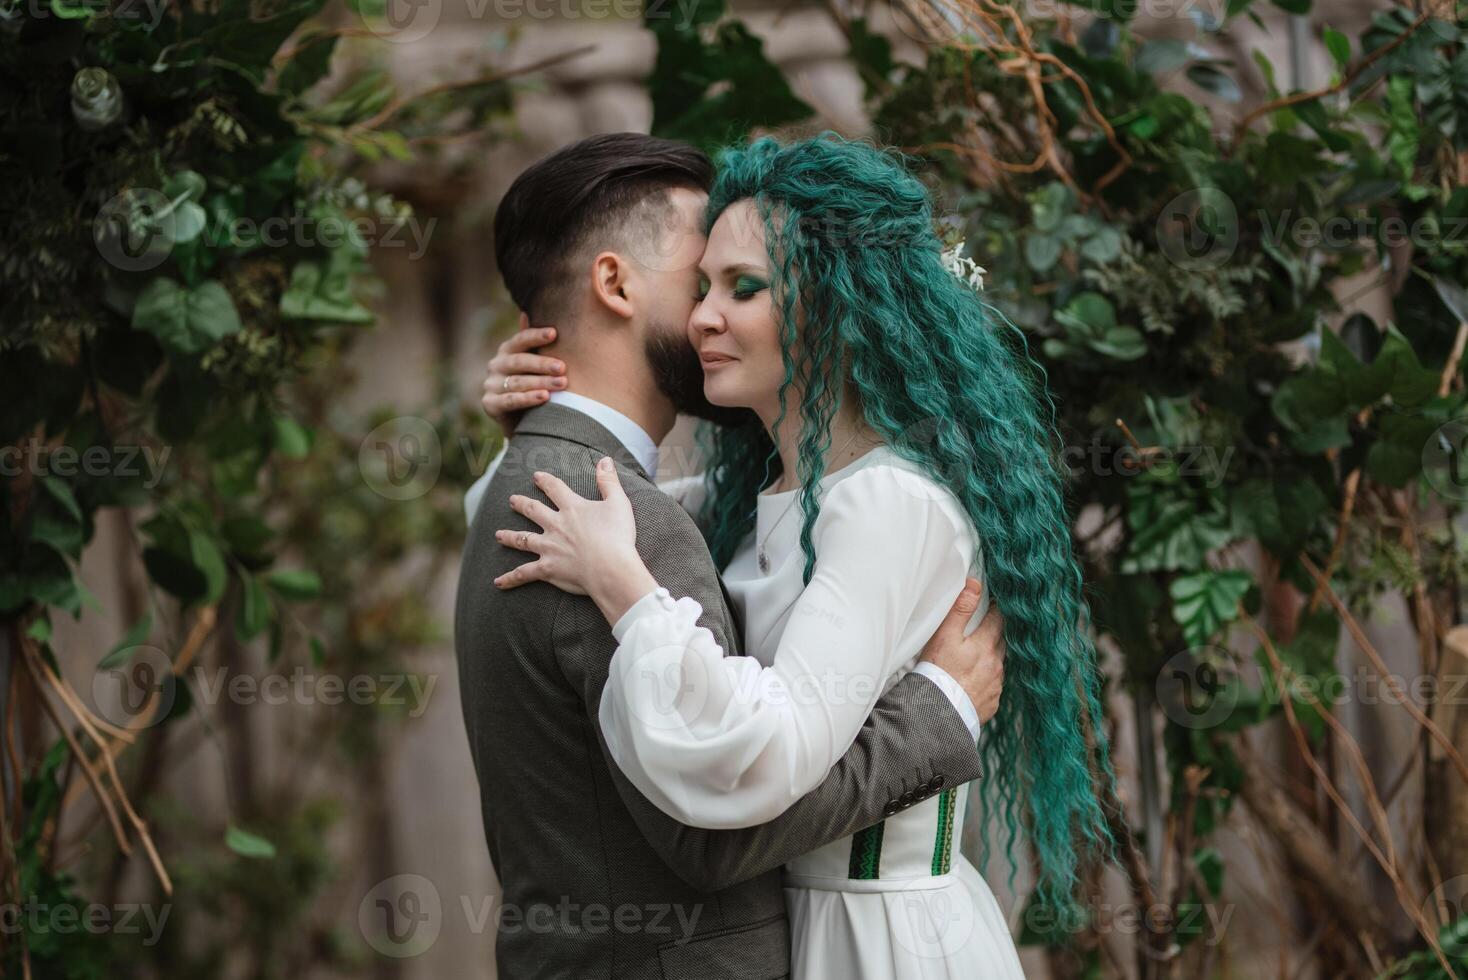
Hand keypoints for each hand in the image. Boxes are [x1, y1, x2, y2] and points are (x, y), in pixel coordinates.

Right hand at [481, 313, 565, 435]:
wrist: (521, 420)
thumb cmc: (533, 385)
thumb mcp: (535, 364)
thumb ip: (533, 342)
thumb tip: (527, 312)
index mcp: (507, 350)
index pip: (521, 339)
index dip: (536, 336)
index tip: (554, 333)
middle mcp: (496, 364)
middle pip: (520, 361)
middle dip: (542, 364)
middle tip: (563, 368)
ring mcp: (490, 384)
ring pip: (517, 381)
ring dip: (540, 382)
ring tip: (561, 384)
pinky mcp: (489, 404)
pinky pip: (510, 400)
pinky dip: (528, 398)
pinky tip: (544, 397)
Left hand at [493, 458, 656, 622]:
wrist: (611, 567)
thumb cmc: (618, 536)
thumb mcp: (618, 503)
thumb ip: (609, 481)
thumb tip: (605, 460)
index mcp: (572, 508)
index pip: (555, 489)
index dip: (545, 481)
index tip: (536, 476)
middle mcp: (556, 526)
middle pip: (533, 511)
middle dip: (522, 504)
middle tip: (512, 500)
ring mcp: (549, 547)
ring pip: (523, 540)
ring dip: (509, 536)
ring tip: (498, 534)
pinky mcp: (547, 569)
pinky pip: (524, 573)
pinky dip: (510, 578)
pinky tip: (498, 582)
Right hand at [919, 578, 1005, 723]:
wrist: (938, 713)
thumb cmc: (938, 672)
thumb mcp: (944, 635)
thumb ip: (960, 609)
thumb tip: (975, 584)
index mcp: (986, 644)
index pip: (999, 619)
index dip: (996, 609)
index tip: (993, 604)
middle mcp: (996, 664)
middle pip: (1002, 641)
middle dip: (997, 633)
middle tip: (987, 627)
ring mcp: (996, 685)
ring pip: (999, 664)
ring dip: (992, 658)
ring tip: (978, 657)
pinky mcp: (992, 702)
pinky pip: (994, 686)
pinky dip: (987, 680)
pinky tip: (974, 681)